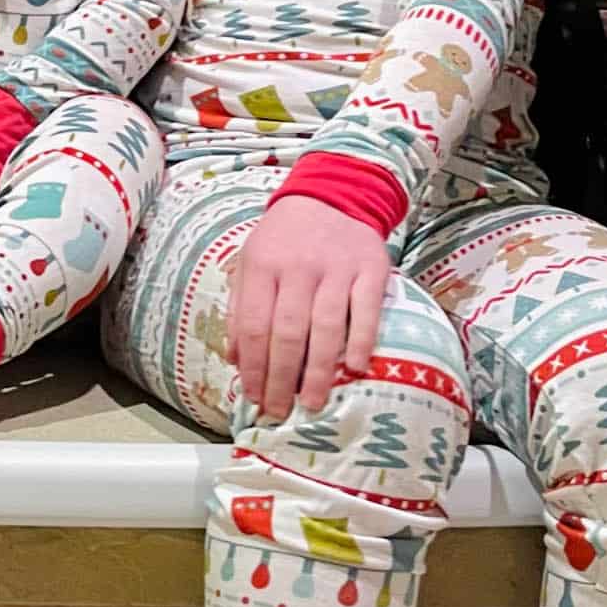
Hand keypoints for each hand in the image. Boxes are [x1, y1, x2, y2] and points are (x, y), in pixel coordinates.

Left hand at [229, 197, 389, 422]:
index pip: (254, 325)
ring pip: (325, 326)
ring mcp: (337, 268)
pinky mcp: (371, 269)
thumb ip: (240, 308)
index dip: (253, 366)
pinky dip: (361, 340)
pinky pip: (366, 310)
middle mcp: (298, 267)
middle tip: (280, 411)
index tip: (254, 397)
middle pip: (288, 332)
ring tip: (312, 403)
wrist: (333, 195)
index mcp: (263, 266)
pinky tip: (353, 368)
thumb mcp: (251, 262)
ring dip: (318, 370)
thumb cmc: (285, 238)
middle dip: (281, 378)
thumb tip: (234, 359)